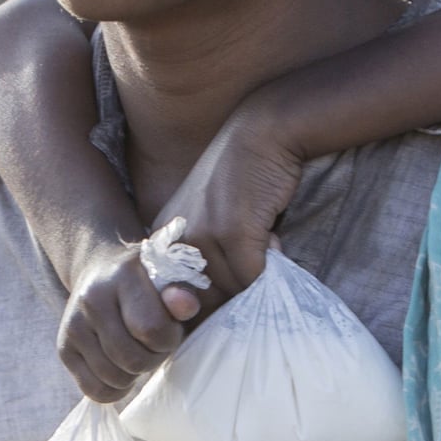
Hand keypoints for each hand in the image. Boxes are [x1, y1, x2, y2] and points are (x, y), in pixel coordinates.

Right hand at [56, 241, 184, 403]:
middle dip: (154, 358)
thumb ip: (184, 292)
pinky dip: (115, 389)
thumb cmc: (146, 282)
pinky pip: (94, 390)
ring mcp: (74, 325)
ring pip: (115, 378)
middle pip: (132, 359)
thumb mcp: (169, 278)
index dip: (169, 339)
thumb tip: (187, 306)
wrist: (100, 271)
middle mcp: (92, 299)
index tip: (171, 329)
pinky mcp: (64, 349)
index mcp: (123, 276)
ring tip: (139, 351)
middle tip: (156, 344)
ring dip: (136, 374)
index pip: (151, 329)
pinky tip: (123, 369)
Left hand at [150, 100, 306, 321]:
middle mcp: (176, 240)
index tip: (227, 295)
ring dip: (255, 278)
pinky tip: (274, 236)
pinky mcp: (231, 233)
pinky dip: (271, 266)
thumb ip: (208, 258)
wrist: (263, 132)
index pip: (174, 297)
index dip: (202, 304)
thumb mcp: (212, 217)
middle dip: (232, 295)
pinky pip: (253, 277)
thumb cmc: (244, 176)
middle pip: (205, 299)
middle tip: (254, 274)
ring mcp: (201, 236)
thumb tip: (224, 307)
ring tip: (266, 245)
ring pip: (232, 290)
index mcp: (165, 240)